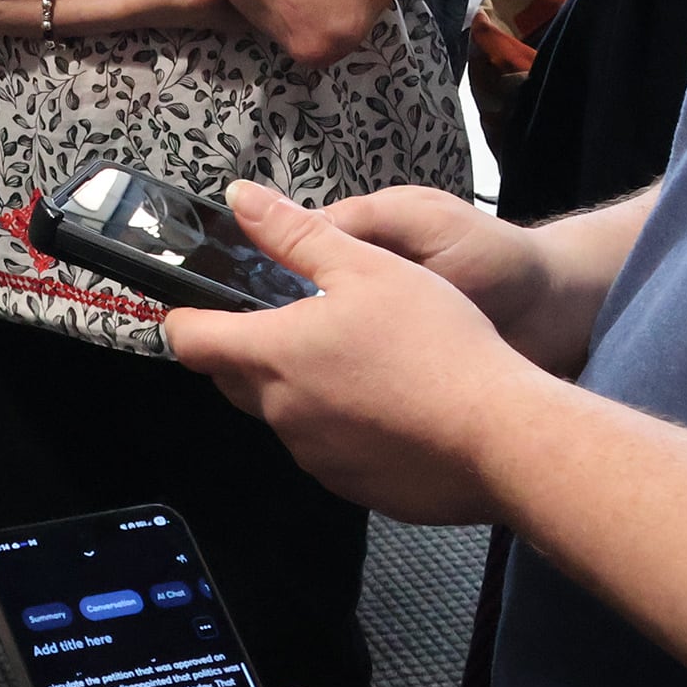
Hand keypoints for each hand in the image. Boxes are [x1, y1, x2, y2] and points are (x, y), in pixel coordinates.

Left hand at [161, 182, 539, 525]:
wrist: (502, 437)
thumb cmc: (436, 343)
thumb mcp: (366, 265)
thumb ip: (295, 234)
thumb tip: (241, 199)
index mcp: (272, 355)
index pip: (191, 342)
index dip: (185, 320)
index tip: (192, 305)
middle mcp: (283, 414)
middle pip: (234, 378)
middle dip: (245, 349)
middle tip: (289, 318)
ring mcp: (316, 457)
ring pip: (283, 414)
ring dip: (298, 387)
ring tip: (353, 357)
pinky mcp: (354, 487)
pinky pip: (326, 449)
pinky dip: (340, 424)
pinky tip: (385, 402)